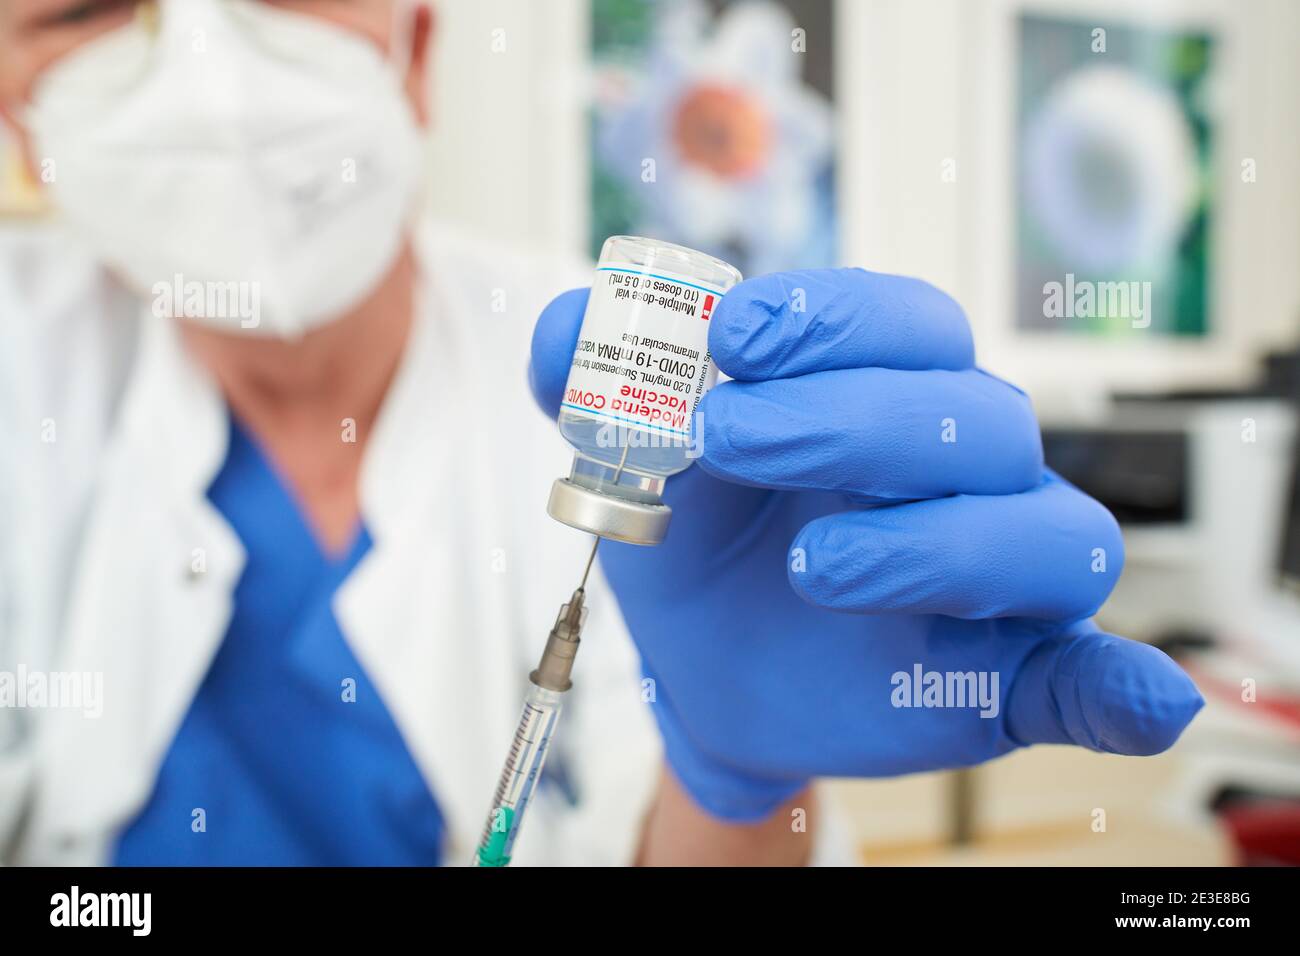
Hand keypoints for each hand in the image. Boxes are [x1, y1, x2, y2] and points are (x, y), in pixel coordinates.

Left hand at [530, 268, 1202, 821]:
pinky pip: (1091, 674)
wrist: (705, 667)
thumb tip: (565, 330)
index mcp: (887, 391)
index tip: (736, 338)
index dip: (834, 318)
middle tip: (728, 442)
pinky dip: (1120, 686)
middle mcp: (965, 467)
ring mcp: (1000, 571)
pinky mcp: (1011, 673)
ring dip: (936, 544)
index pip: (908, 324)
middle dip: (849, 418)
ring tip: (815, 568)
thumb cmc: (695, 543)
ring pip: (1041, 532)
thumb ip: (588, 384)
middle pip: (972, 414)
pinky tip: (1139, 705)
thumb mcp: (631, 464)